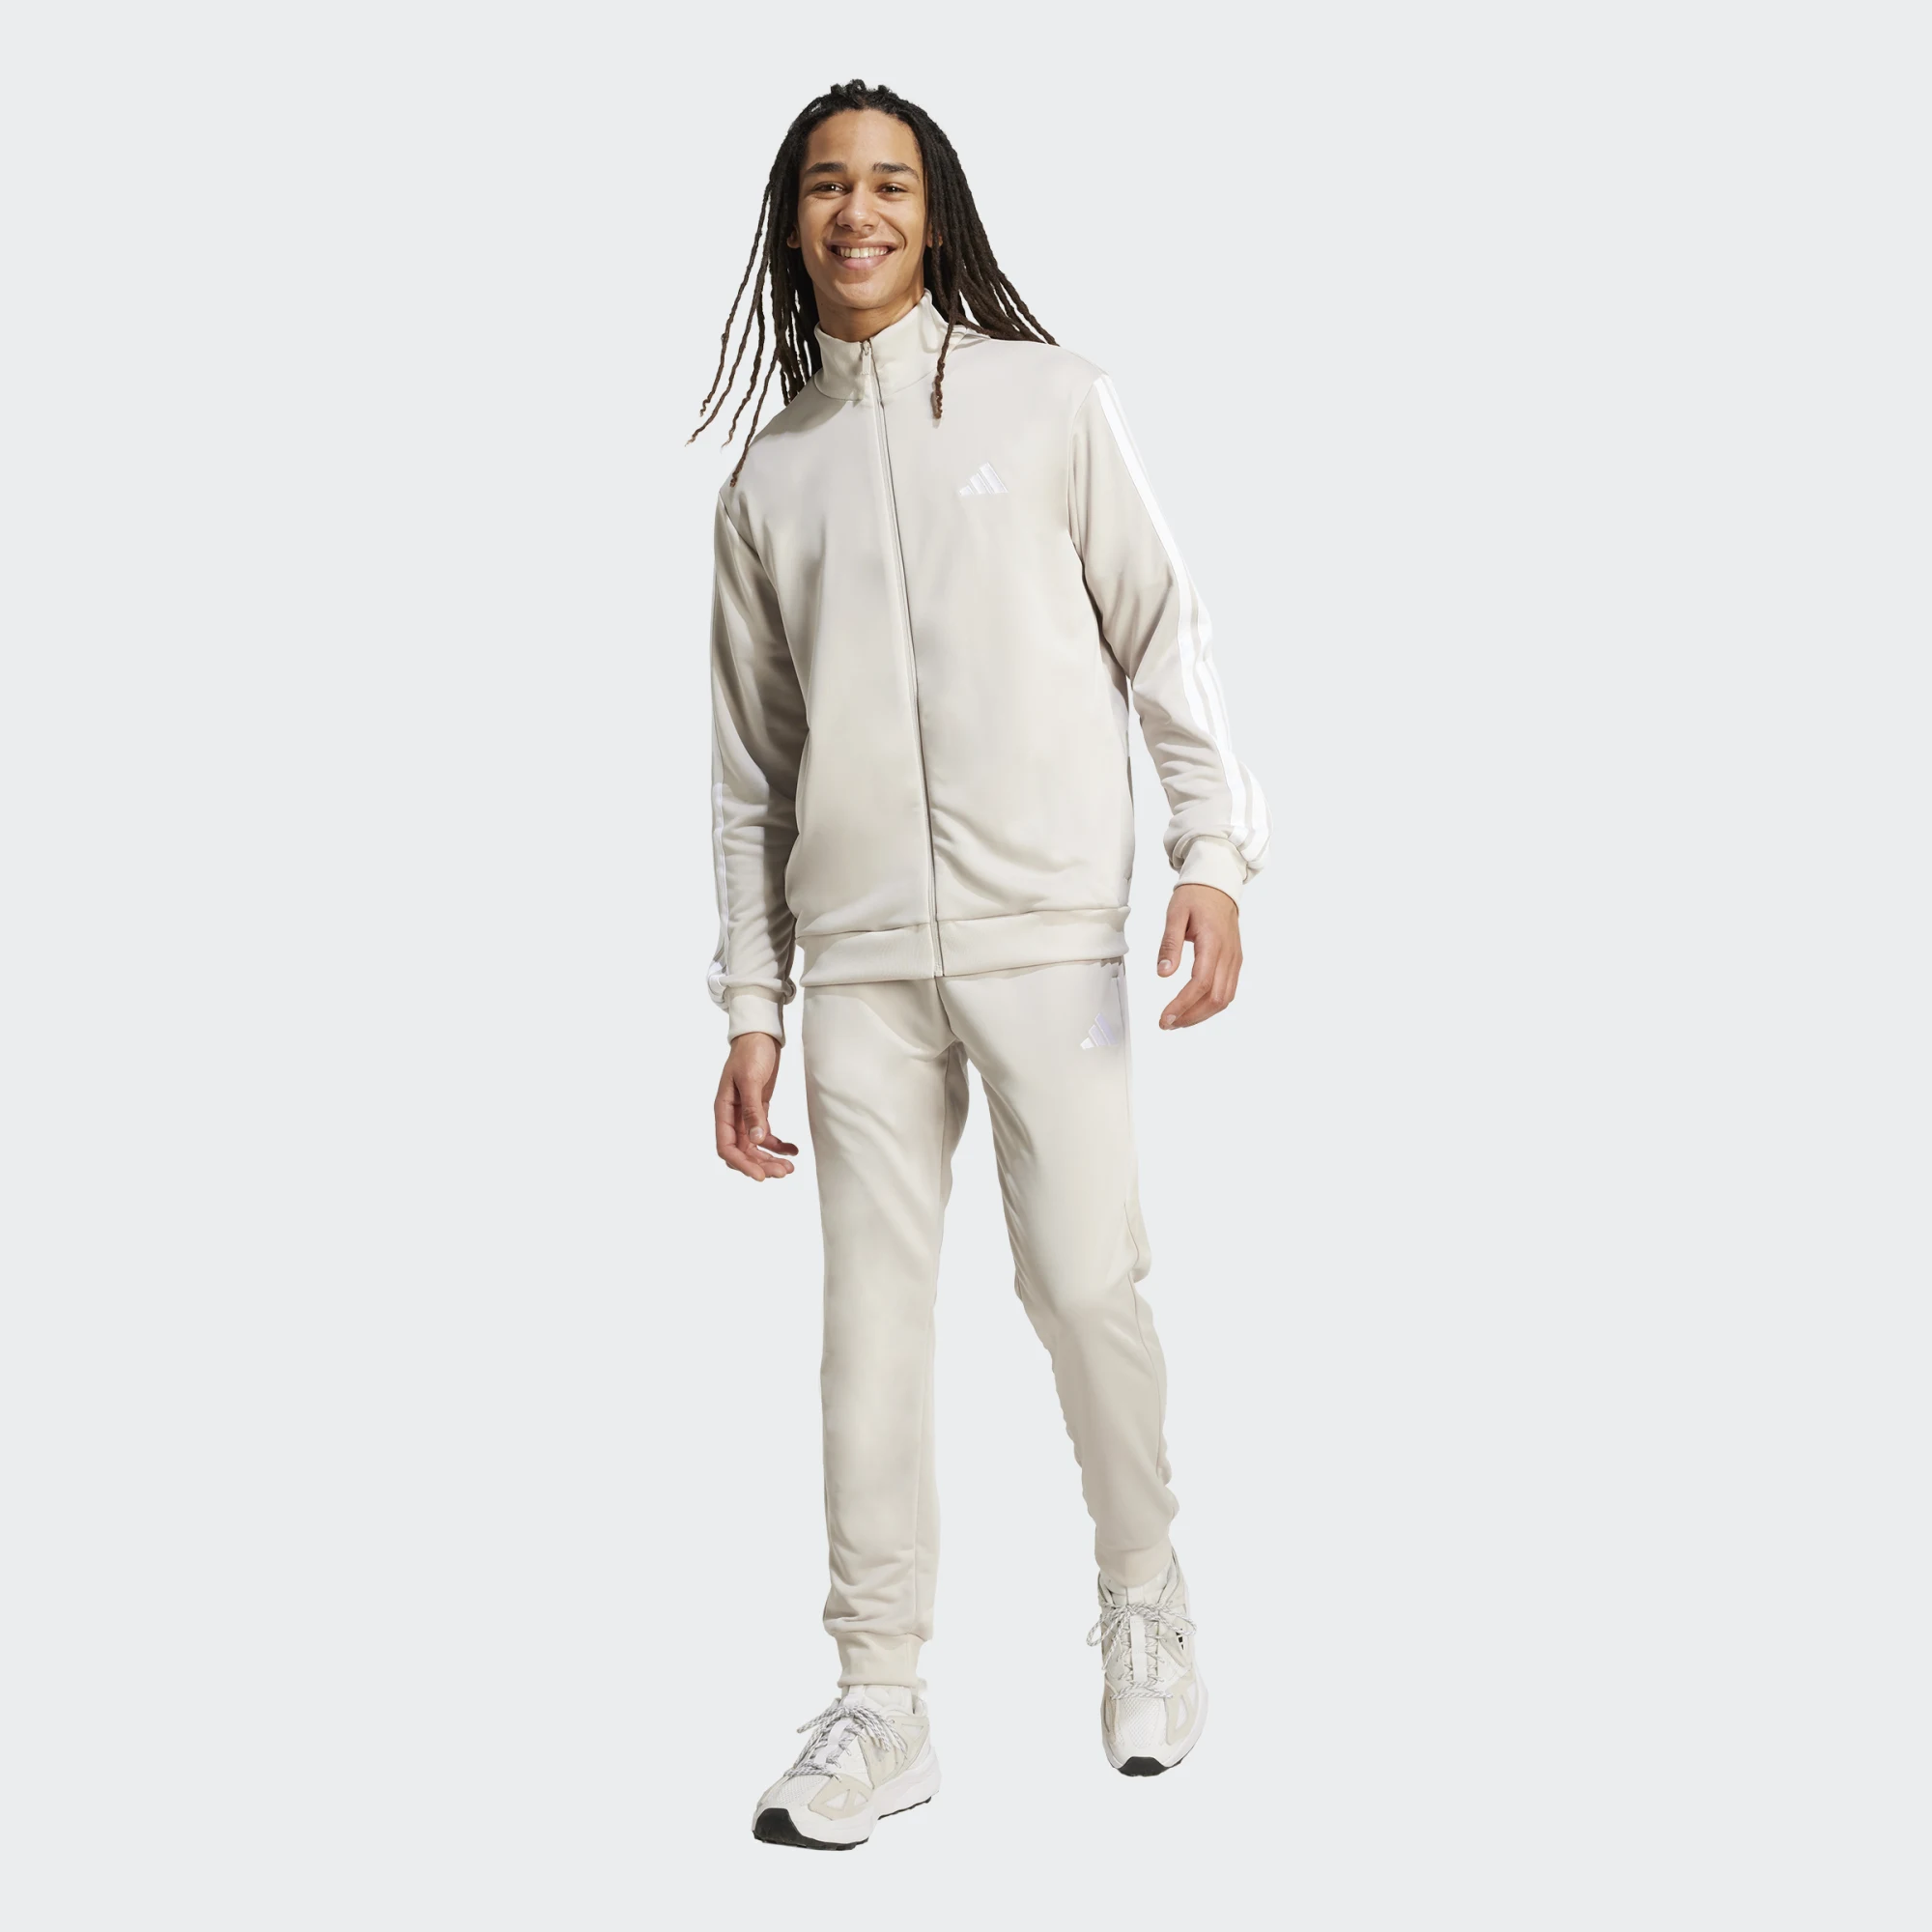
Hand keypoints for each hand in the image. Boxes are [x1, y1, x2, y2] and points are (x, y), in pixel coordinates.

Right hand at [713, 1032, 797, 1179]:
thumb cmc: (750, 1052)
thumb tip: (755, 1140)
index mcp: (723, 1110)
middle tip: (783, 1172)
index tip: (761, 1176)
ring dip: (770, 1158)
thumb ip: (752, 1111)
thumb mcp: (750, 1080)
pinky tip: (793, 1150)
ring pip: (755, 1146)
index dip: (742, 1164)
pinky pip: (766, 1135)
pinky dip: (779, 1145)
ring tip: (790, 1167)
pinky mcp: (759, 1109)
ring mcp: (745, 1114)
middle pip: (742, 1151)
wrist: (760, 1033)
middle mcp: (732, 1116)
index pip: (726, 1147)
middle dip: (761, 1164)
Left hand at [1156, 884, 1242, 1028]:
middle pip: (1216, 998)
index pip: (1200, 983)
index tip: (1166, 1018)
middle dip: (1191, 1016)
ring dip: (1202, 1014)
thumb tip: (1163, 973)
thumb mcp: (1175, 914)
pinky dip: (1212, 1005)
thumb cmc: (1196, 896)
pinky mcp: (1234, 961)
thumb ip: (1169, 945)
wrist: (1218, 884)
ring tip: (1178, 1020)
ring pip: (1225, 998)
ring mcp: (1235, 959)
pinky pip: (1228, 990)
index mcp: (1213, 942)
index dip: (1183, 1005)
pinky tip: (1194, 1008)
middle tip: (1167, 1023)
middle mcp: (1229, 954)